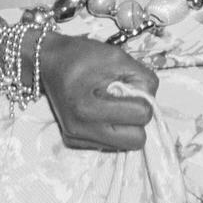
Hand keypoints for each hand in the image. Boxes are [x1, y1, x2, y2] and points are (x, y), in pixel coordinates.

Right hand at [40, 33, 158, 152]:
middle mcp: (80, 129)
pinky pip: (109, 145)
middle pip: (136, 140)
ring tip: (112, 105)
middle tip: (126, 100)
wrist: (50, 61)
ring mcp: (76, 138)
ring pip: (124, 146)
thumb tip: (152, 100)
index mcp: (88, 106)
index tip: (130, 86)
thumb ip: (142, 77)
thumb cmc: (83, 56)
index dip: (143, 98)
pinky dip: (111, 130)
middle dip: (137, 119)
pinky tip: (100, 112)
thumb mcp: (117, 56)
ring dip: (125, 127)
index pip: (141, 115)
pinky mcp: (74, 142)